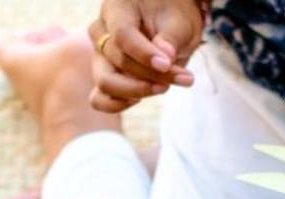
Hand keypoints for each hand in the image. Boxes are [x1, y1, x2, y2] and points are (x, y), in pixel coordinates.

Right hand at [88, 0, 206, 112]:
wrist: (169, 24)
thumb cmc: (174, 16)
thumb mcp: (180, 22)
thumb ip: (171, 38)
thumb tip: (165, 58)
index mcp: (116, 8)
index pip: (122, 35)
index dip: (144, 54)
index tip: (168, 64)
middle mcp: (100, 32)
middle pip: (118, 61)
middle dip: (151, 75)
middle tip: (185, 77)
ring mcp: (99, 56)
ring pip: (106, 83)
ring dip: (138, 91)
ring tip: (167, 86)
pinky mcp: (104, 76)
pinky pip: (100, 99)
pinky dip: (120, 104)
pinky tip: (144, 96)